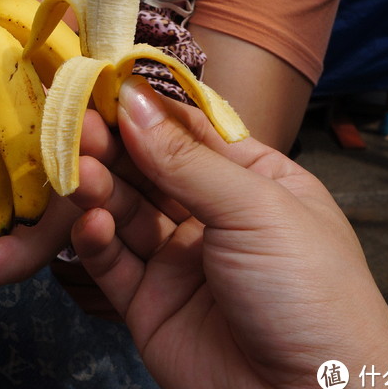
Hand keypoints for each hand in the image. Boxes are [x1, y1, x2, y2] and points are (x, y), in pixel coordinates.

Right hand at [66, 76, 387, 388]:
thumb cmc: (312, 294)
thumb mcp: (256, 209)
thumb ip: (184, 158)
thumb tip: (130, 98)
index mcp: (254, 181)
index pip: (188, 130)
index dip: (144, 109)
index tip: (98, 83)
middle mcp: (213, 215)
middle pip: (148, 168)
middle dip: (112, 145)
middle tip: (75, 124)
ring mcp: (178, 261)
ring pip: (124, 211)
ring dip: (99, 187)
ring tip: (77, 170)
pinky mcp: (149, 305)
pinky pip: (113, 262)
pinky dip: (97, 239)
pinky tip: (94, 222)